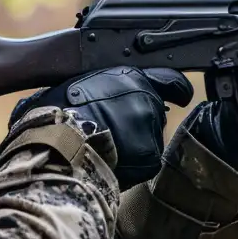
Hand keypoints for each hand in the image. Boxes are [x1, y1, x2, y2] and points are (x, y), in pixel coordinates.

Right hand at [12, 65, 194, 188]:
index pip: (170, 80)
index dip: (174, 88)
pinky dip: (132, 161)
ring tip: (106, 145)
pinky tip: (111, 159)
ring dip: (134, 140)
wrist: (61, 146)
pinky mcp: (151, 157)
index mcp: (129, 77)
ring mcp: (151, 129)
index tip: (178, 95)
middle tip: (111, 127)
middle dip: (138, 118)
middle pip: (153, 111)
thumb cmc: (59, 111)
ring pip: (148, 135)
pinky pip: (145, 159)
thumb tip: (101, 89)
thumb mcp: (76, 82)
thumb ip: (102, 83)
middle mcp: (147, 100)